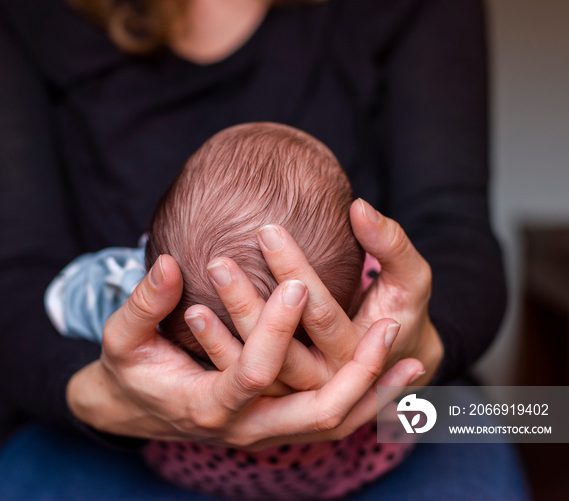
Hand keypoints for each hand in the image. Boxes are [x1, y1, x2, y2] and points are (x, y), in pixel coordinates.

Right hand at [67, 254, 421, 448]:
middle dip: (356, 372)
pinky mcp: (276, 426)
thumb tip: (169, 263)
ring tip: (414, 361)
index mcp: (207, 404)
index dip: (275, 328)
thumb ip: (143, 303)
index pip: (254, 372)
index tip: (294, 283)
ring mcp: (265, 433)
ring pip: (335, 425)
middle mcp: (244, 428)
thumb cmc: (130, 370)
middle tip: (388, 328)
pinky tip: (391, 376)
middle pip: (317, 413)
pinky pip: (331, 422)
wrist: (135, 409)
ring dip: (375, 393)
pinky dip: (365, 403)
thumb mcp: (124, 337)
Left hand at [186, 198, 440, 394]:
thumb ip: (391, 244)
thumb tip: (358, 206)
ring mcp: (301, 395)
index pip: (319, 313)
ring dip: (222, 340)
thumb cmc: (404, 308)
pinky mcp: (282, 396)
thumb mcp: (411, 279)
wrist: (402, 360)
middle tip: (217, 262)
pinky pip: (245, 380)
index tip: (264, 231)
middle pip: (281, 349)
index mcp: (358, 352)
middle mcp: (327, 381)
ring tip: (191, 300)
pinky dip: (219, 355)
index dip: (293, 272)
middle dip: (247, 306)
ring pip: (257, 373)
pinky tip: (193, 318)